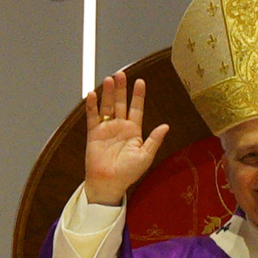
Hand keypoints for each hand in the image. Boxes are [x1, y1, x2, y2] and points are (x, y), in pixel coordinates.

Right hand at [84, 71, 169, 205]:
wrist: (109, 183)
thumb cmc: (128, 173)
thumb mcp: (145, 156)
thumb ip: (154, 140)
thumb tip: (165, 126)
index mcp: (134, 131)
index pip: (136, 108)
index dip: (138, 95)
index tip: (140, 82)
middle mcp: (120, 127)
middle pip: (121, 103)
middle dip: (121, 88)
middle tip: (121, 74)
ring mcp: (106, 129)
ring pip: (107, 106)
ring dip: (108, 93)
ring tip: (109, 79)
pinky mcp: (94, 133)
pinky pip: (92, 116)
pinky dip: (92, 105)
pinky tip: (93, 95)